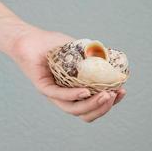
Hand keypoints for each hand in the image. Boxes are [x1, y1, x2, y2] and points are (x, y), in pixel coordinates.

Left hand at [9, 28, 125, 121]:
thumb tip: (112, 60)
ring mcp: (53, 93)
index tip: (122, 91)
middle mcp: (64, 95)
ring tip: (106, 96)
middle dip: (103, 107)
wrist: (29, 38)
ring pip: (73, 109)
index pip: (93, 104)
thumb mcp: (78, 49)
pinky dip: (74, 95)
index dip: (109, 102)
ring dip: (92, 104)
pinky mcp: (42, 87)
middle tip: (114, 95)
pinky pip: (59, 95)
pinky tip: (86, 91)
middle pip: (85, 112)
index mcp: (74, 90)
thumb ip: (92, 56)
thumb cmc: (52, 44)